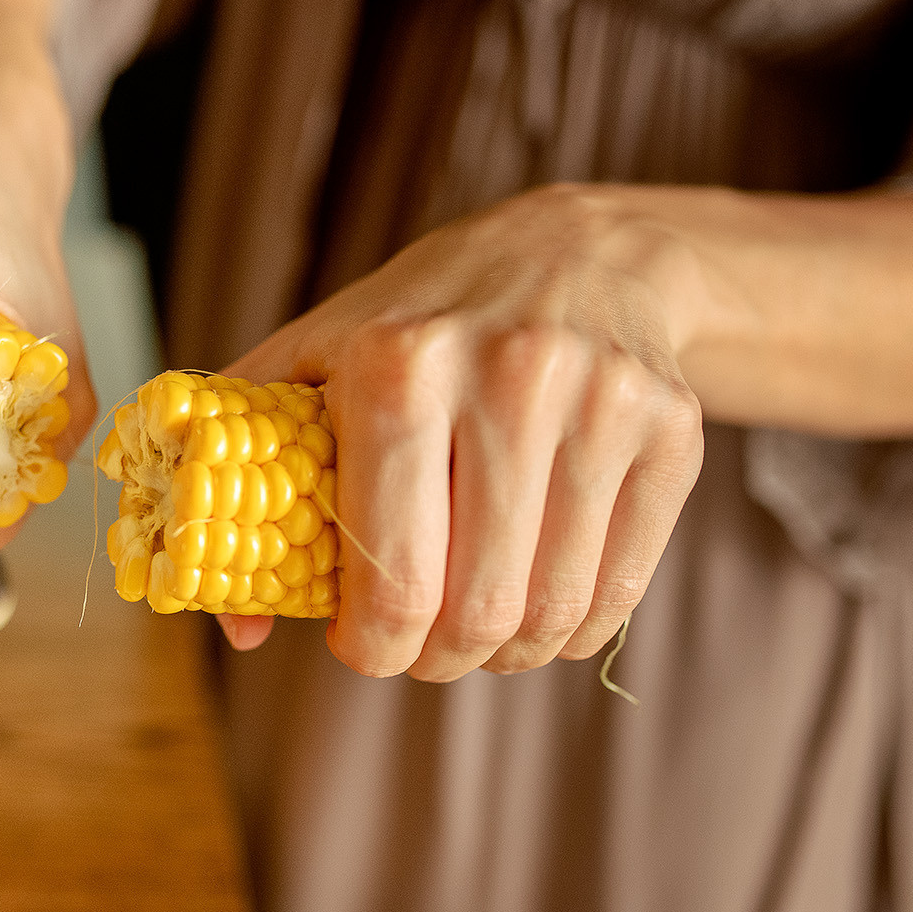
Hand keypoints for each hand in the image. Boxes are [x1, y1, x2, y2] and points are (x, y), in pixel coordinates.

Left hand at [220, 184, 705, 679]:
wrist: (573, 252)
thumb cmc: (418, 321)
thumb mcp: (311, 363)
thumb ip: (240, 474)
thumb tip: (239, 628)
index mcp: (399, 365)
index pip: (393, 575)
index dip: (372, 645)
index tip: (361, 644)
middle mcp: (507, 377)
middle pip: (478, 609)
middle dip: (437, 659)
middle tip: (419, 651)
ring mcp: (601, 403)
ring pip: (553, 610)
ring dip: (507, 653)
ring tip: (477, 635)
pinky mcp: (673, 430)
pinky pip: (621, 588)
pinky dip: (574, 629)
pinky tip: (541, 612)